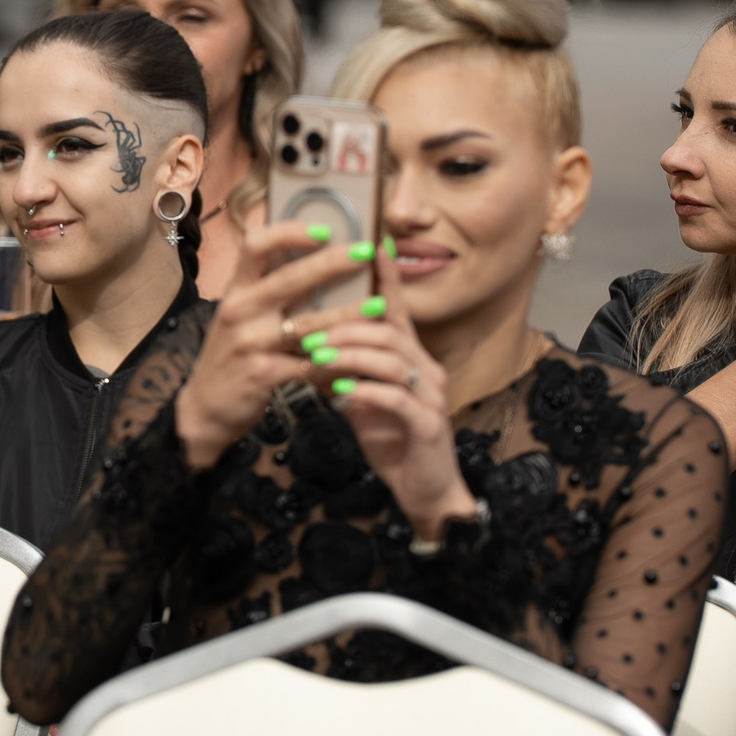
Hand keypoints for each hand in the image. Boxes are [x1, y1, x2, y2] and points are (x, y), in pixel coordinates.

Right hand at [174, 221, 368, 470]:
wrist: (204, 408)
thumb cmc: (231, 355)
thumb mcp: (238, 316)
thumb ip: (268, 291)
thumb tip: (314, 257)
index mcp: (236, 290)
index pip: (256, 245)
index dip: (289, 231)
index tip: (323, 229)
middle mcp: (240, 310)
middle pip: (290, 278)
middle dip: (333, 263)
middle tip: (366, 252)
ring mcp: (251, 343)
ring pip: (309, 324)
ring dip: (348, 314)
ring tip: (379, 306)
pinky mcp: (264, 374)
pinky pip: (310, 364)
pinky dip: (336, 360)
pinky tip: (359, 357)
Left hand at [298, 256, 478, 538]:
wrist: (425, 492)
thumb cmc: (395, 442)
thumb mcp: (365, 402)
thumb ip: (348, 373)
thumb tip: (318, 351)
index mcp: (411, 358)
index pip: (398, 310)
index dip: (387, 278)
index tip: (371, 244)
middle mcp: (426, 369)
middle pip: (387, 331)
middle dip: (343, 327)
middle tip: (304, 331)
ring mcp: (431, 395)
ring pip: (391, 359)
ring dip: (349, 356)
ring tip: (316, 358)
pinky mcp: (428, 425)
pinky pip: (396, 398)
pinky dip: (364, 392)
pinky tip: (339, 394)